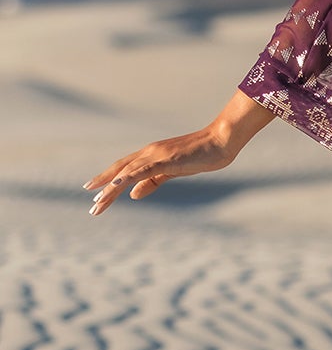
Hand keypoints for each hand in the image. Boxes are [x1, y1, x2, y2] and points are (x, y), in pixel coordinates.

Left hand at [83, 122, 240, 216]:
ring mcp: (156, 155)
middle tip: (92, 207)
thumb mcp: (174, 172)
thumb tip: (133, 194)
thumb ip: (153, 182)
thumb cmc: (202, 155)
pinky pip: (143, 169)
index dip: (106, 179)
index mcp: (150, 156)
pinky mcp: (166, 159)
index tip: (94, 193)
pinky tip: (116, 184)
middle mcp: (149, 153)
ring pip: (127, 172)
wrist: (220, 142)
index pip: (123, 169)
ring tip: (98, 202)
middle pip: (120, 171)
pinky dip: (128, 176)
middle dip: (103, 188)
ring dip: (111, 188)